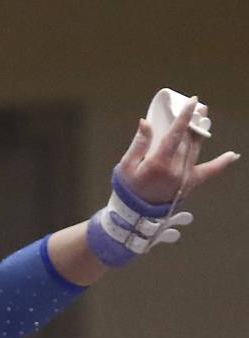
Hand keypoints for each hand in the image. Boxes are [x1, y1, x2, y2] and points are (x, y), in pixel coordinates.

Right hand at [118, 97, 238, 204]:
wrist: (134, 213)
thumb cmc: (129, 188)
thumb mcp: (126, 165)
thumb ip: (138, 143)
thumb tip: (145, 122)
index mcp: (159, 163)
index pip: (175, 134)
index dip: (184, 117)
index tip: (192, 102)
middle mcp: (175, 170)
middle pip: (188, 140)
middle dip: (194, 122)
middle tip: (199, 107)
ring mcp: (184, 177)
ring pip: (196, 149)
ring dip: (201, 133)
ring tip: (204, 118)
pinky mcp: (188, 184)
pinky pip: (207, 173)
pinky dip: (220, 164)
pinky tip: (232, 156)